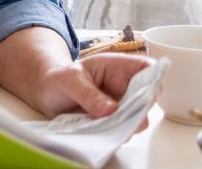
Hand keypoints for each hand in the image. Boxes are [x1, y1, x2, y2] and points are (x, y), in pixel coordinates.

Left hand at [37, 53, 152, 121]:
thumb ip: (88, 93)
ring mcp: (121, 106)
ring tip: (106, 125)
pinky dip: (116, 134)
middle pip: (148, 98)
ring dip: (127, 125)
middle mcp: (123, 87)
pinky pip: (123, 131)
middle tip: (120, 116)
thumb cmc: (61, 78)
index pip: (147, 68)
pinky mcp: (114, 122)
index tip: (144, 95)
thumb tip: (110, 110)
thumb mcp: (69, 80)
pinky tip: (101, 132)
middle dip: (139, 110)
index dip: (152, 80)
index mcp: (117, 67)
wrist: (48, 93)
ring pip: (138, 118)